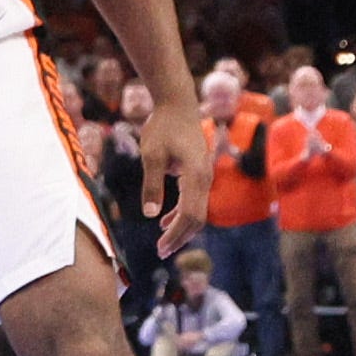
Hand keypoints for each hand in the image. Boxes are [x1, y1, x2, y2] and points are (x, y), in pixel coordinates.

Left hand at [137, 100, 210, 254]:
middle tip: (162, 252)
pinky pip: (193, 199)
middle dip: (180, 236)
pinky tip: (164, 220)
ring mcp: (203, 175)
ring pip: (196, 210)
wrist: (176, 103)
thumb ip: (152, 184)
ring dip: (180, 227)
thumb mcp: (151, 155)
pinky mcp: (197, 172)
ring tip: (163, 243)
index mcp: (196, 176)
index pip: (190, 215)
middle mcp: (205, 178)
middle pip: (197, 217)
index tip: (161, 248)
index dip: (176, 234)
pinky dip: (181, 212)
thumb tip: (151, 215)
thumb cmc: (163, 126)